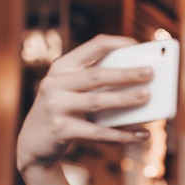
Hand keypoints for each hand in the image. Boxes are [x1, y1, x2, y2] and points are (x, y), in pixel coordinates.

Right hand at [17, 34, 153, 174]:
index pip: (92, 47)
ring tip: (147, 97)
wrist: (34, 141)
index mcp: (62, 67)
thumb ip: (97, 83)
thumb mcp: (72, 89)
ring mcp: (56, 107)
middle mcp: (55, 83)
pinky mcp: (61, 130)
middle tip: (150, 72)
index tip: (137, 44)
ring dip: (125, 99)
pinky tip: (142, 134)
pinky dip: (123, 134)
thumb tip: (141, 83)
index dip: (116, 43)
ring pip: (97, 102)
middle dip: (125, 73)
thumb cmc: (64, 110)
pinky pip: (98, 132)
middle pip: (96, 75)